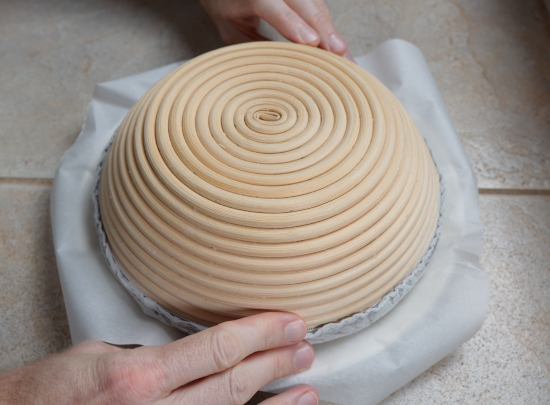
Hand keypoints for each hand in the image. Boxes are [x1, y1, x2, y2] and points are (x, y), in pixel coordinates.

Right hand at [0, 313, 317, 404]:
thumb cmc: (49, 393)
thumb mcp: (98, 354)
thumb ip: (151, 354)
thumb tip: (191, 351)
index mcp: (137, 377)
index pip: (218, 347)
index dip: (261, 332)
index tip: (288, 321)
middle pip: (233, 382)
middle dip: (275, 361)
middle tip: (304, 346)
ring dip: (275, 403)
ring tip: (306, 386)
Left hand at [200, 0, 354, 61]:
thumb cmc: (227, 10)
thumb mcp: (231, 32)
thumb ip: (253, 47)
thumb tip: (277, 74)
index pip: (271, 5)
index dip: (292, 23)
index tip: (311, 42)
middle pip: (305, 5)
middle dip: (325, 30)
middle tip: (340, 55)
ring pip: (317, 7)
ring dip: (333, 34)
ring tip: (347, 61)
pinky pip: (319, 10)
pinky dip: (330, 31)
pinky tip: (341, 52)